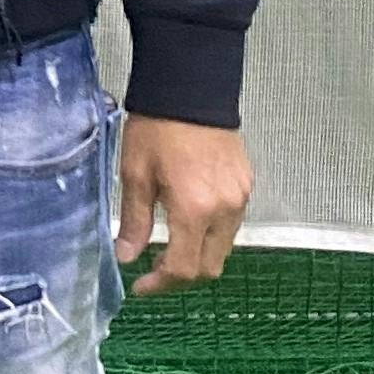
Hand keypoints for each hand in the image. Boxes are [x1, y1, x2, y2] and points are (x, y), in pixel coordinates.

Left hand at [117, 114, 250, 295]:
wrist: (191, 87)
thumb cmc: (157, 127)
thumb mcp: (135, 175)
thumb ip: (134, 221)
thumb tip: (126, 257)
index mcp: (195, 209)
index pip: (184, 269)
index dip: (160, 285)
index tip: (140, 285)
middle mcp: (225, 209)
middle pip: (210, 268)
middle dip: (181, 277)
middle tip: (154, 271)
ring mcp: (241, 198)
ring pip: (223, 249)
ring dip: (198, 257)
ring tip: (169, 247)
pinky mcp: (246, 185)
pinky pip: (231, 225)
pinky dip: (211, 235)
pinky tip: (189, 223)